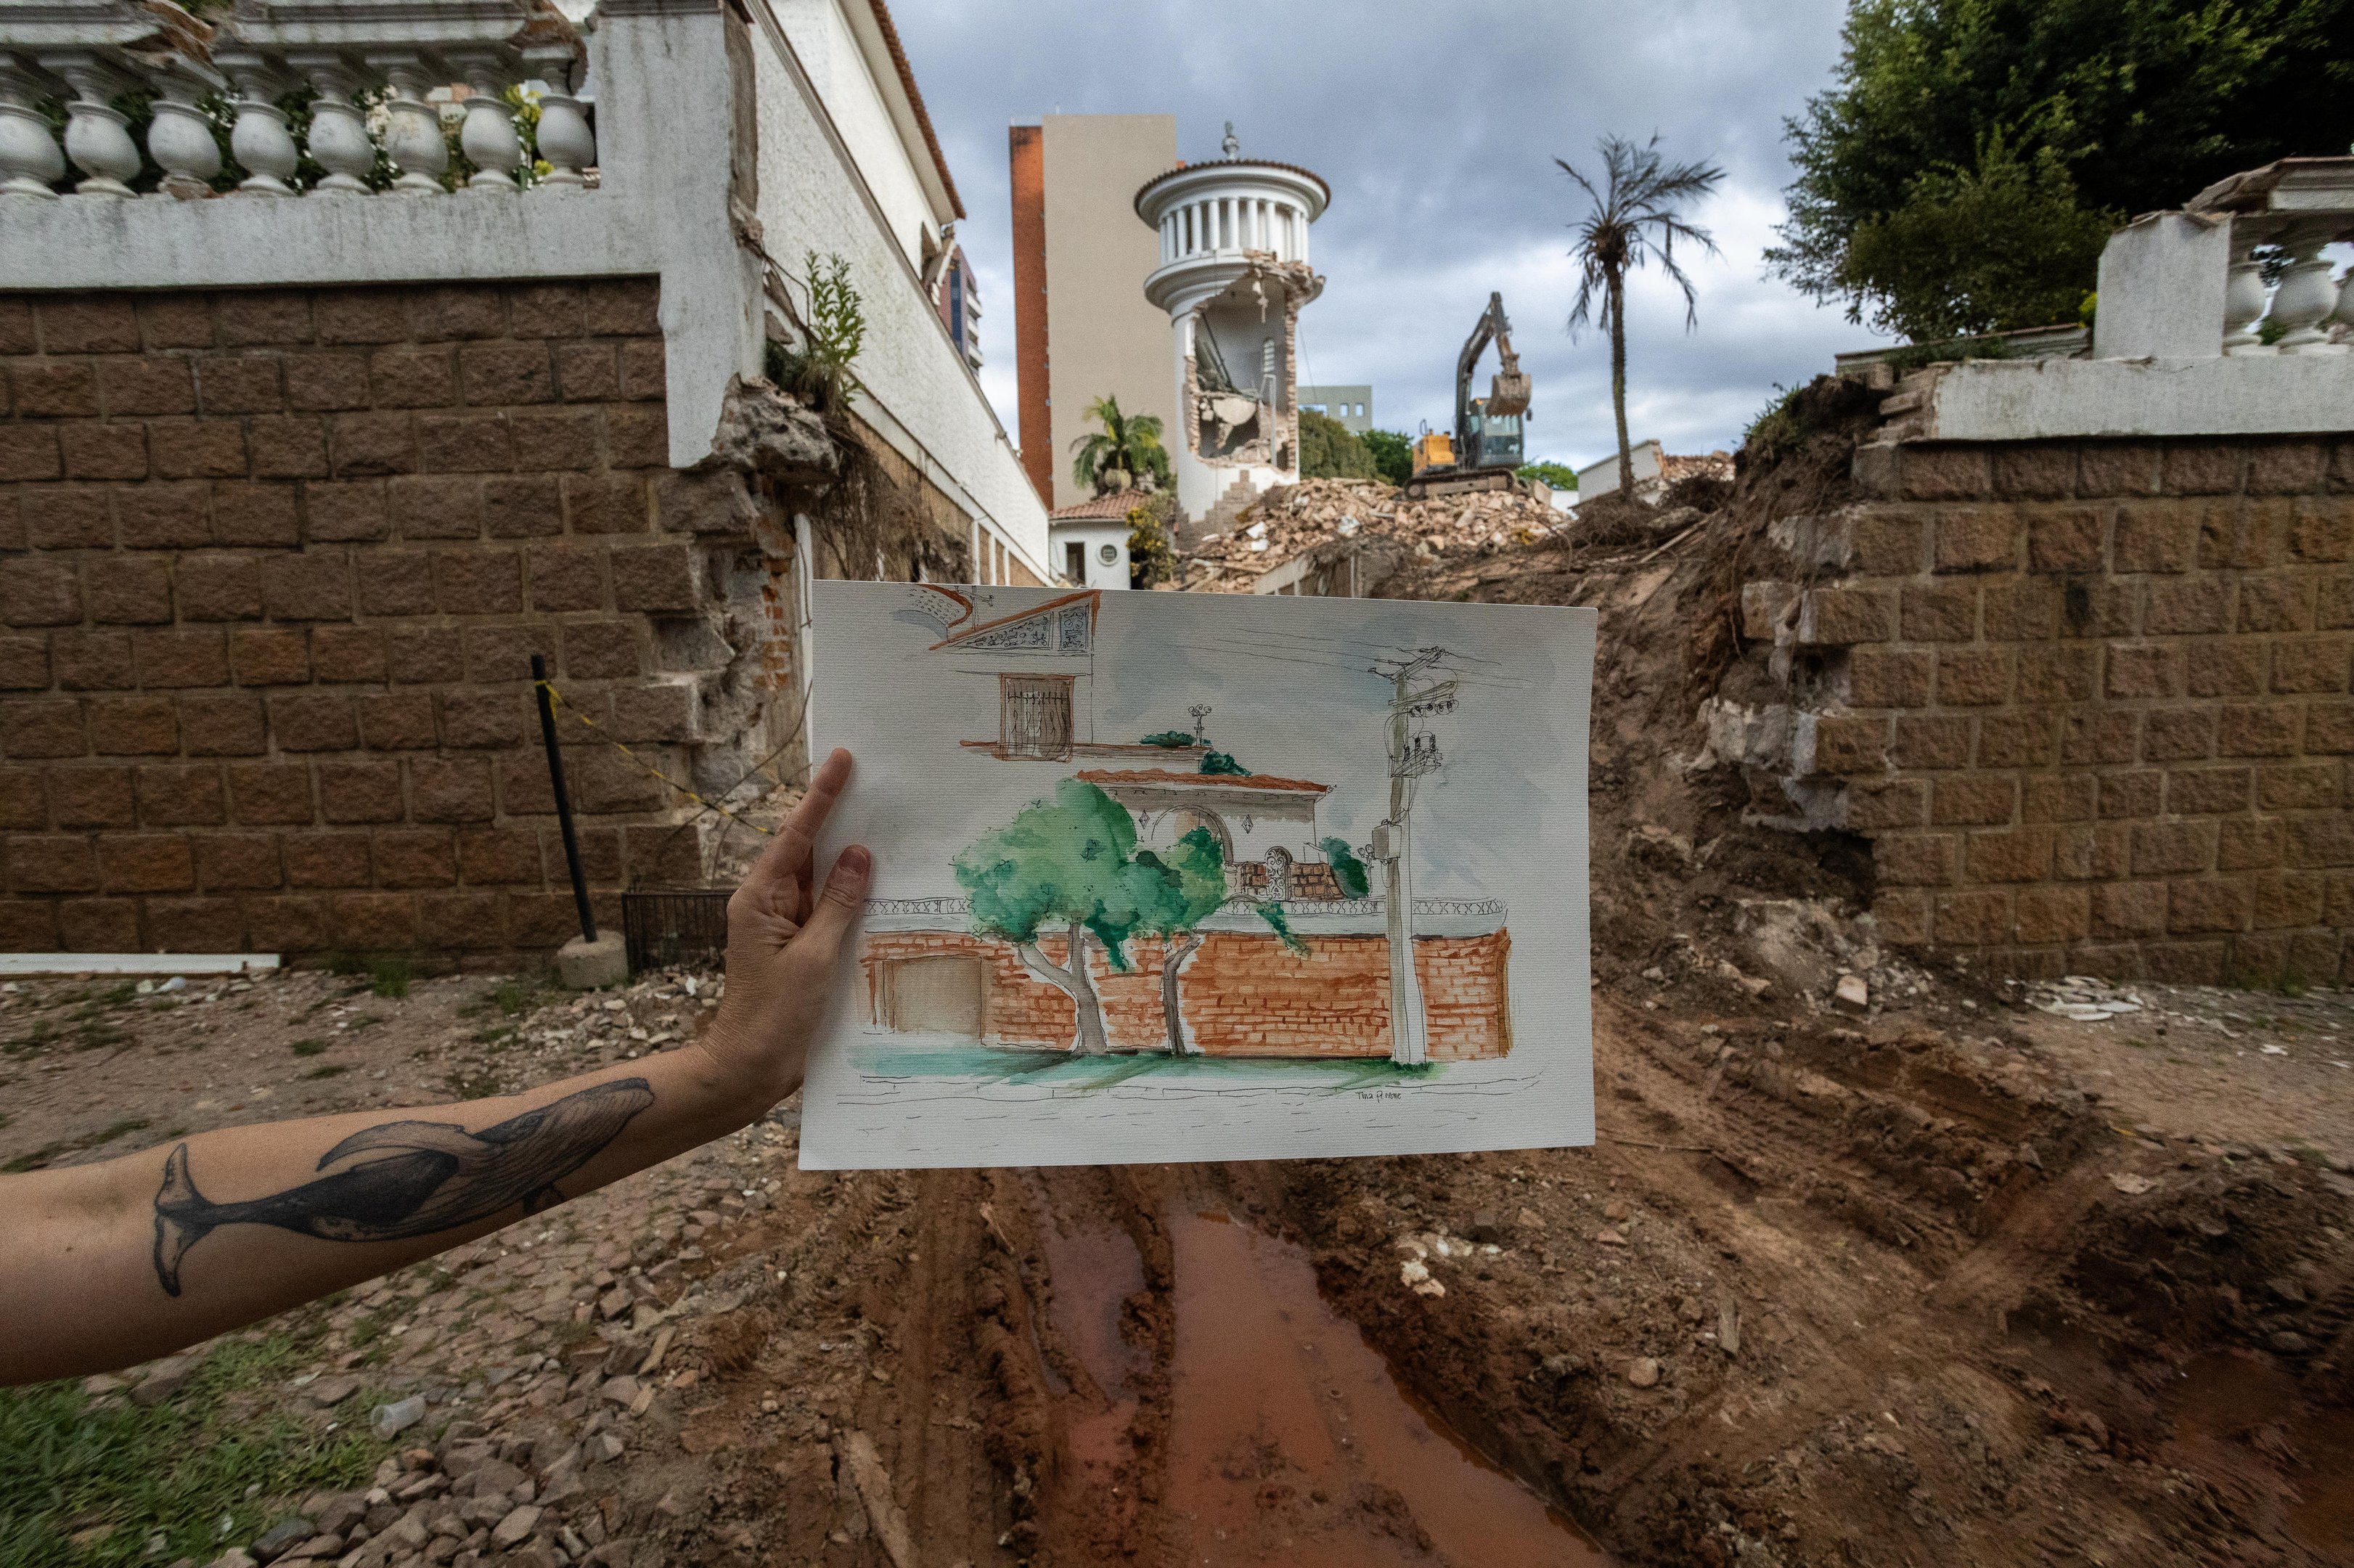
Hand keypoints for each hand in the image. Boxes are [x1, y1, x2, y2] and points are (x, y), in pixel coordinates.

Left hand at [696, 748, 869, 1107]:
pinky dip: (853, 894)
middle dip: (840, 814)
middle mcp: (768, 903)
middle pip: (808, 848)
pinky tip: (882, 882)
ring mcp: (783, 924)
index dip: (823, 796)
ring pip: (822, 878)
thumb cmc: (773, 1017)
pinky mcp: (798, 946)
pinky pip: (828, 908)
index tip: (842, 759)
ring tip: (888, 819)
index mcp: (760, 897)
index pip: (797, 835)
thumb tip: (861, 855)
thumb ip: (838, 904)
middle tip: (874, 778)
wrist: (748, 1068)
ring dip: (852, 855)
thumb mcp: (812, 957)